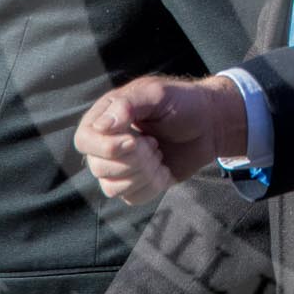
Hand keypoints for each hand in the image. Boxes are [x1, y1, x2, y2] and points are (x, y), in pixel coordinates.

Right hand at [75, 74, 246, 204]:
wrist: (209, 125)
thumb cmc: (183, 103)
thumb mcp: (157, 94)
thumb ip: (127, 105)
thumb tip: (101, 127)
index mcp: (104, 117)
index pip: (84, 141)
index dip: (105, 147)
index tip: (133, 140)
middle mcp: (106, 143)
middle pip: (98, 167)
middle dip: (133, 160)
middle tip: (155, 143)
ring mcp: (119, 167)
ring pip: (112, 187)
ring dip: (143, 173)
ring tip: (159, 153)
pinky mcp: (135, 184)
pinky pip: (132, 198)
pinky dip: (152, 186)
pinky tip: (164, 168)